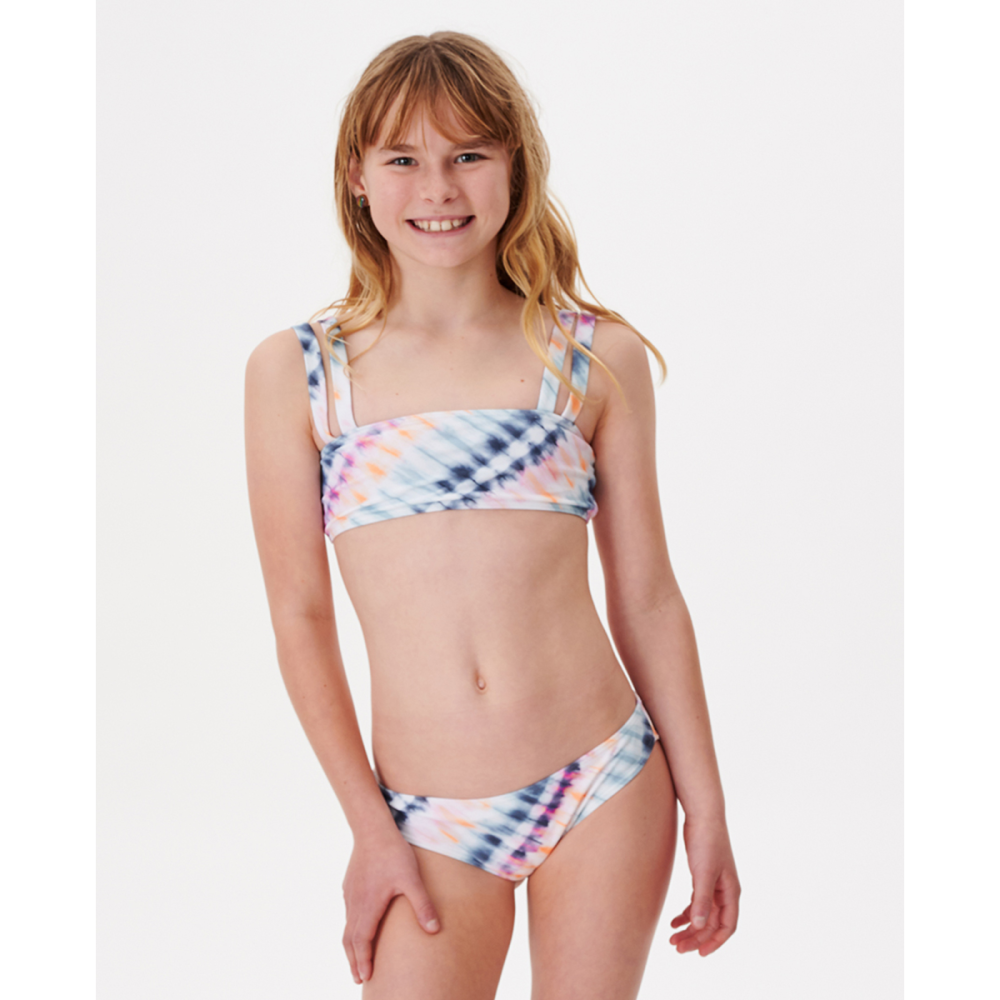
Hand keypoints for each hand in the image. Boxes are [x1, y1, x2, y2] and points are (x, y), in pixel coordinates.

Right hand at [341, 827, 441, 983]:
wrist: (372, 828)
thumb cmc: (393, 853)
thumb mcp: (412, 879)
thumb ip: (422, 905)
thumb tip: (435, 930)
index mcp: (369, 906)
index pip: (363, 941)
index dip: (363, 961)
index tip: (365, 977)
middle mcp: (356, 903)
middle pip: (350, 939)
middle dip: (354, 960)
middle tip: (359, 977)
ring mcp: (350, 894)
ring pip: (347, 927)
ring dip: (351, 946)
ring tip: (357, 959)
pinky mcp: (350, 885)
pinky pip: (348, 913)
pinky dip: (351, 929)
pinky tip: (357, 928)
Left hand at [669, 814, 740, 955]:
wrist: (702, 814)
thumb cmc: (707, 841)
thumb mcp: (703, 872)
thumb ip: (701, 900)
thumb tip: (698, 926)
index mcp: (731, 892)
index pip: (727, 926)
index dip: (715, 942)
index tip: (699, 953)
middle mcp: (725, 891)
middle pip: (712, 923)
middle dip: (696, 937)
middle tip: (677, 947)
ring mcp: (714, 884)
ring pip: (703, 914)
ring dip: (689, 928)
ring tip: (672, 938)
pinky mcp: (702, 876)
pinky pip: (696, 902)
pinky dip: (686, 913)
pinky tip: (673, 921)